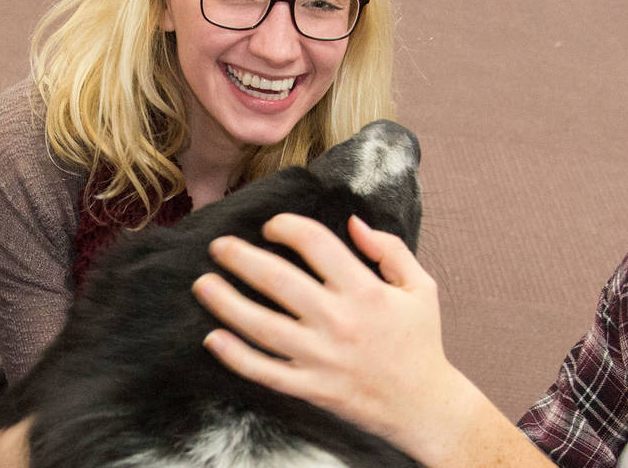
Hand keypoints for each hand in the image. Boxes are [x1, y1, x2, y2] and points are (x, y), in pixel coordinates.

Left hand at [192, 214, 521, 466]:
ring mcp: (321, 357)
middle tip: (219, 247)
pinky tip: (213, 338)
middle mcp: (339, 321)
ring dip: (226, 302)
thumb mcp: (420, 288)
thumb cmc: (421, 342)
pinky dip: (236, 356)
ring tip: (203, 284)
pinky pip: (265, 371)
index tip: (271, 228)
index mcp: (365, 291)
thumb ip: (389, 249)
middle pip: (277, 280)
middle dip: (240, 258)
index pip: (315, 243)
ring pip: (261, 326)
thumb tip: (353, 223)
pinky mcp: (311, 388)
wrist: (424, 405)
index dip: (286, 227)